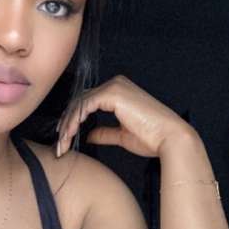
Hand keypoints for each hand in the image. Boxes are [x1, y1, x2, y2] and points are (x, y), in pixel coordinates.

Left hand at [56, 74, 197, 157]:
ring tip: (62, 143)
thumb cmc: (152, 138)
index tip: (64, 136)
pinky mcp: (113, 93)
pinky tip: (70, 133)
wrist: (170, 139)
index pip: (87, 102)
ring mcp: (114, 87)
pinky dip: (75, 120)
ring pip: (80, 103)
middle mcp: (115, 85)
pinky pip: (86, 105)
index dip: (73, 119)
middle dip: (67, 122)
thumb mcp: (122, 135)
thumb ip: (104, 132)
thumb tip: (89, 135)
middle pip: (81, 101)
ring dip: (68, 124)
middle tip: (59, 143)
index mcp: (118, 92)